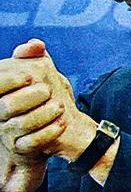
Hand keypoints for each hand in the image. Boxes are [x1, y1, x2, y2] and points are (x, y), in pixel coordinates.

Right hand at [0, 40, 96, 161]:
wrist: (50, 129)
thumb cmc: (40, 97)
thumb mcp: (37, 74)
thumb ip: (33, 58)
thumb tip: (37, 44)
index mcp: (0, 95)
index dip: (9, 81)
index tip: (30, 76)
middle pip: (4, 106)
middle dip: (27, 97)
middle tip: (47, 91)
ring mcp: (8, 133)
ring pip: (18, 125)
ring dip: (41, 114)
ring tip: (60, 106)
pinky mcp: (21, 148)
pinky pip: (31, 143)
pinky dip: (48, 132)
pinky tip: (63, 123)